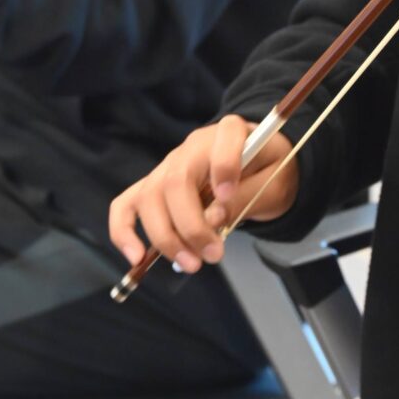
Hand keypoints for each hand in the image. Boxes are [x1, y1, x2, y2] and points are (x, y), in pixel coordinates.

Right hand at [109, 114, 298, 273]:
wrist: (256, 169)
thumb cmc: (266, 172)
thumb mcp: (275, 183)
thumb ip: (247, 196)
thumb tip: (212, 219)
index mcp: (230, 133)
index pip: (225, 137)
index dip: (225, 166)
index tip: (228, 198)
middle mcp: (192, 147)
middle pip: (175, 180)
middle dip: (190, 225)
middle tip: (213, 256)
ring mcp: (168, 166)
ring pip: (150, 197)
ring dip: (166, 237)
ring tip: (191, 264)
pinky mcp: (153, 188)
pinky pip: (125, 205)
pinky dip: (123, 231)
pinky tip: (135, 258)